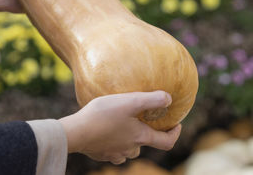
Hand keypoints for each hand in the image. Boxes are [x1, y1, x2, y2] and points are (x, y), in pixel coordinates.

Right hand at [58, 91, 180, 164]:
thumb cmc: (103, 115)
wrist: (75, 132)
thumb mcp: (130, 101)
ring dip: (131, 138)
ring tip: (126, 123)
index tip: (176, 124)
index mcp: (140, 137)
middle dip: (148, 133)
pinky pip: (113, 150)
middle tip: (144, 118)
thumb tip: (169, 99)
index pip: (166, 142)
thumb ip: (151, 99)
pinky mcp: (101, 154)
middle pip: (146, 144)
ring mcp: (114, 153)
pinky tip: (108, 131)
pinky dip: (116, 142)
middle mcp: (130, 149)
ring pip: (129, 148)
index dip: (175, 134)